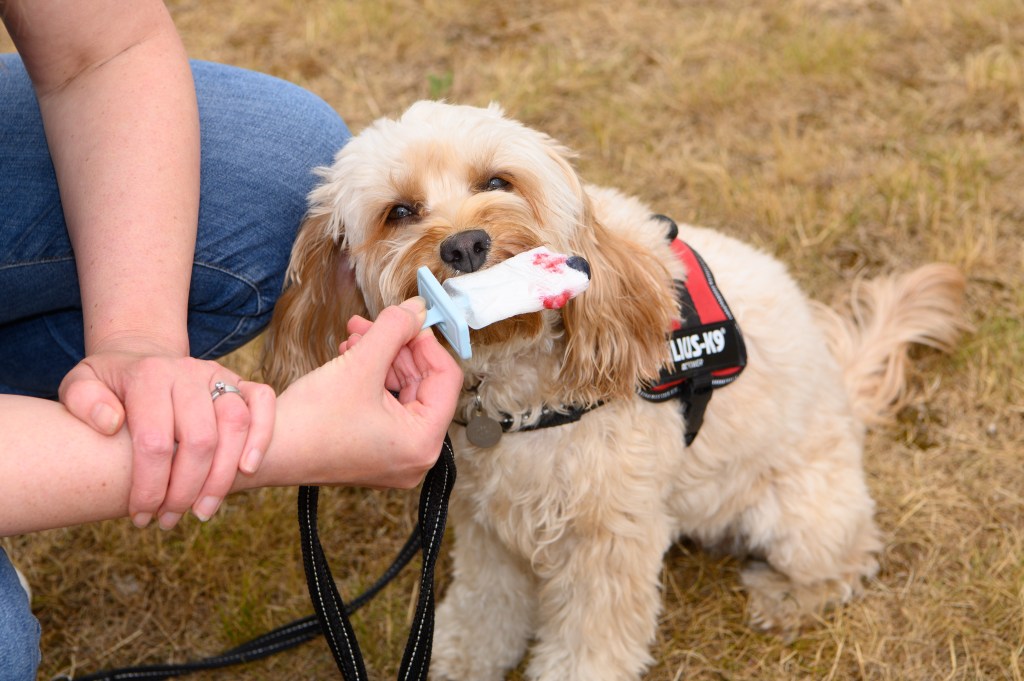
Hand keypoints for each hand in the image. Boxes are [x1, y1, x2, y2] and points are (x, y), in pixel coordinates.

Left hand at [58, 338, 274, 528]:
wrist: (143, 359)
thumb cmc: (112, 384)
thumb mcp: (81, 384)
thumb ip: (83, 400)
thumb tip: (111, 424)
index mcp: (148, 375)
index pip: (155, 441)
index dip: (150, 487)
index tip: (140, 515)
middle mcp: (188, 371)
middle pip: (200, 440)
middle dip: (186, 491)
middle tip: (169, 520)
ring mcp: (218, 375)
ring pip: (236, 425)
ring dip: (222, 477)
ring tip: (202, 511)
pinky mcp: (241, 381)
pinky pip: (263, 402)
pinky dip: (262, 436)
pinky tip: (247, 471)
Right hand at [273, 298, 461, 489]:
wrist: (265, 452)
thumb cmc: (309, 424)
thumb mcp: (360, 364)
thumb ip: (395, 330)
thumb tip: (417, 309)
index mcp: (422, 442)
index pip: (446, 379)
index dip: (428, 343)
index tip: (411, 320)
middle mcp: (415, 456)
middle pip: (424, 385)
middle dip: (398, 348)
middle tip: (378, 322)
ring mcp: (394, 457)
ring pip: (402, 392)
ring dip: (381, 358)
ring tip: (355, 337)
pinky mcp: (373, 451)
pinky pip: (385, 406)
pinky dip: (371, 379)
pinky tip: (350, 356)